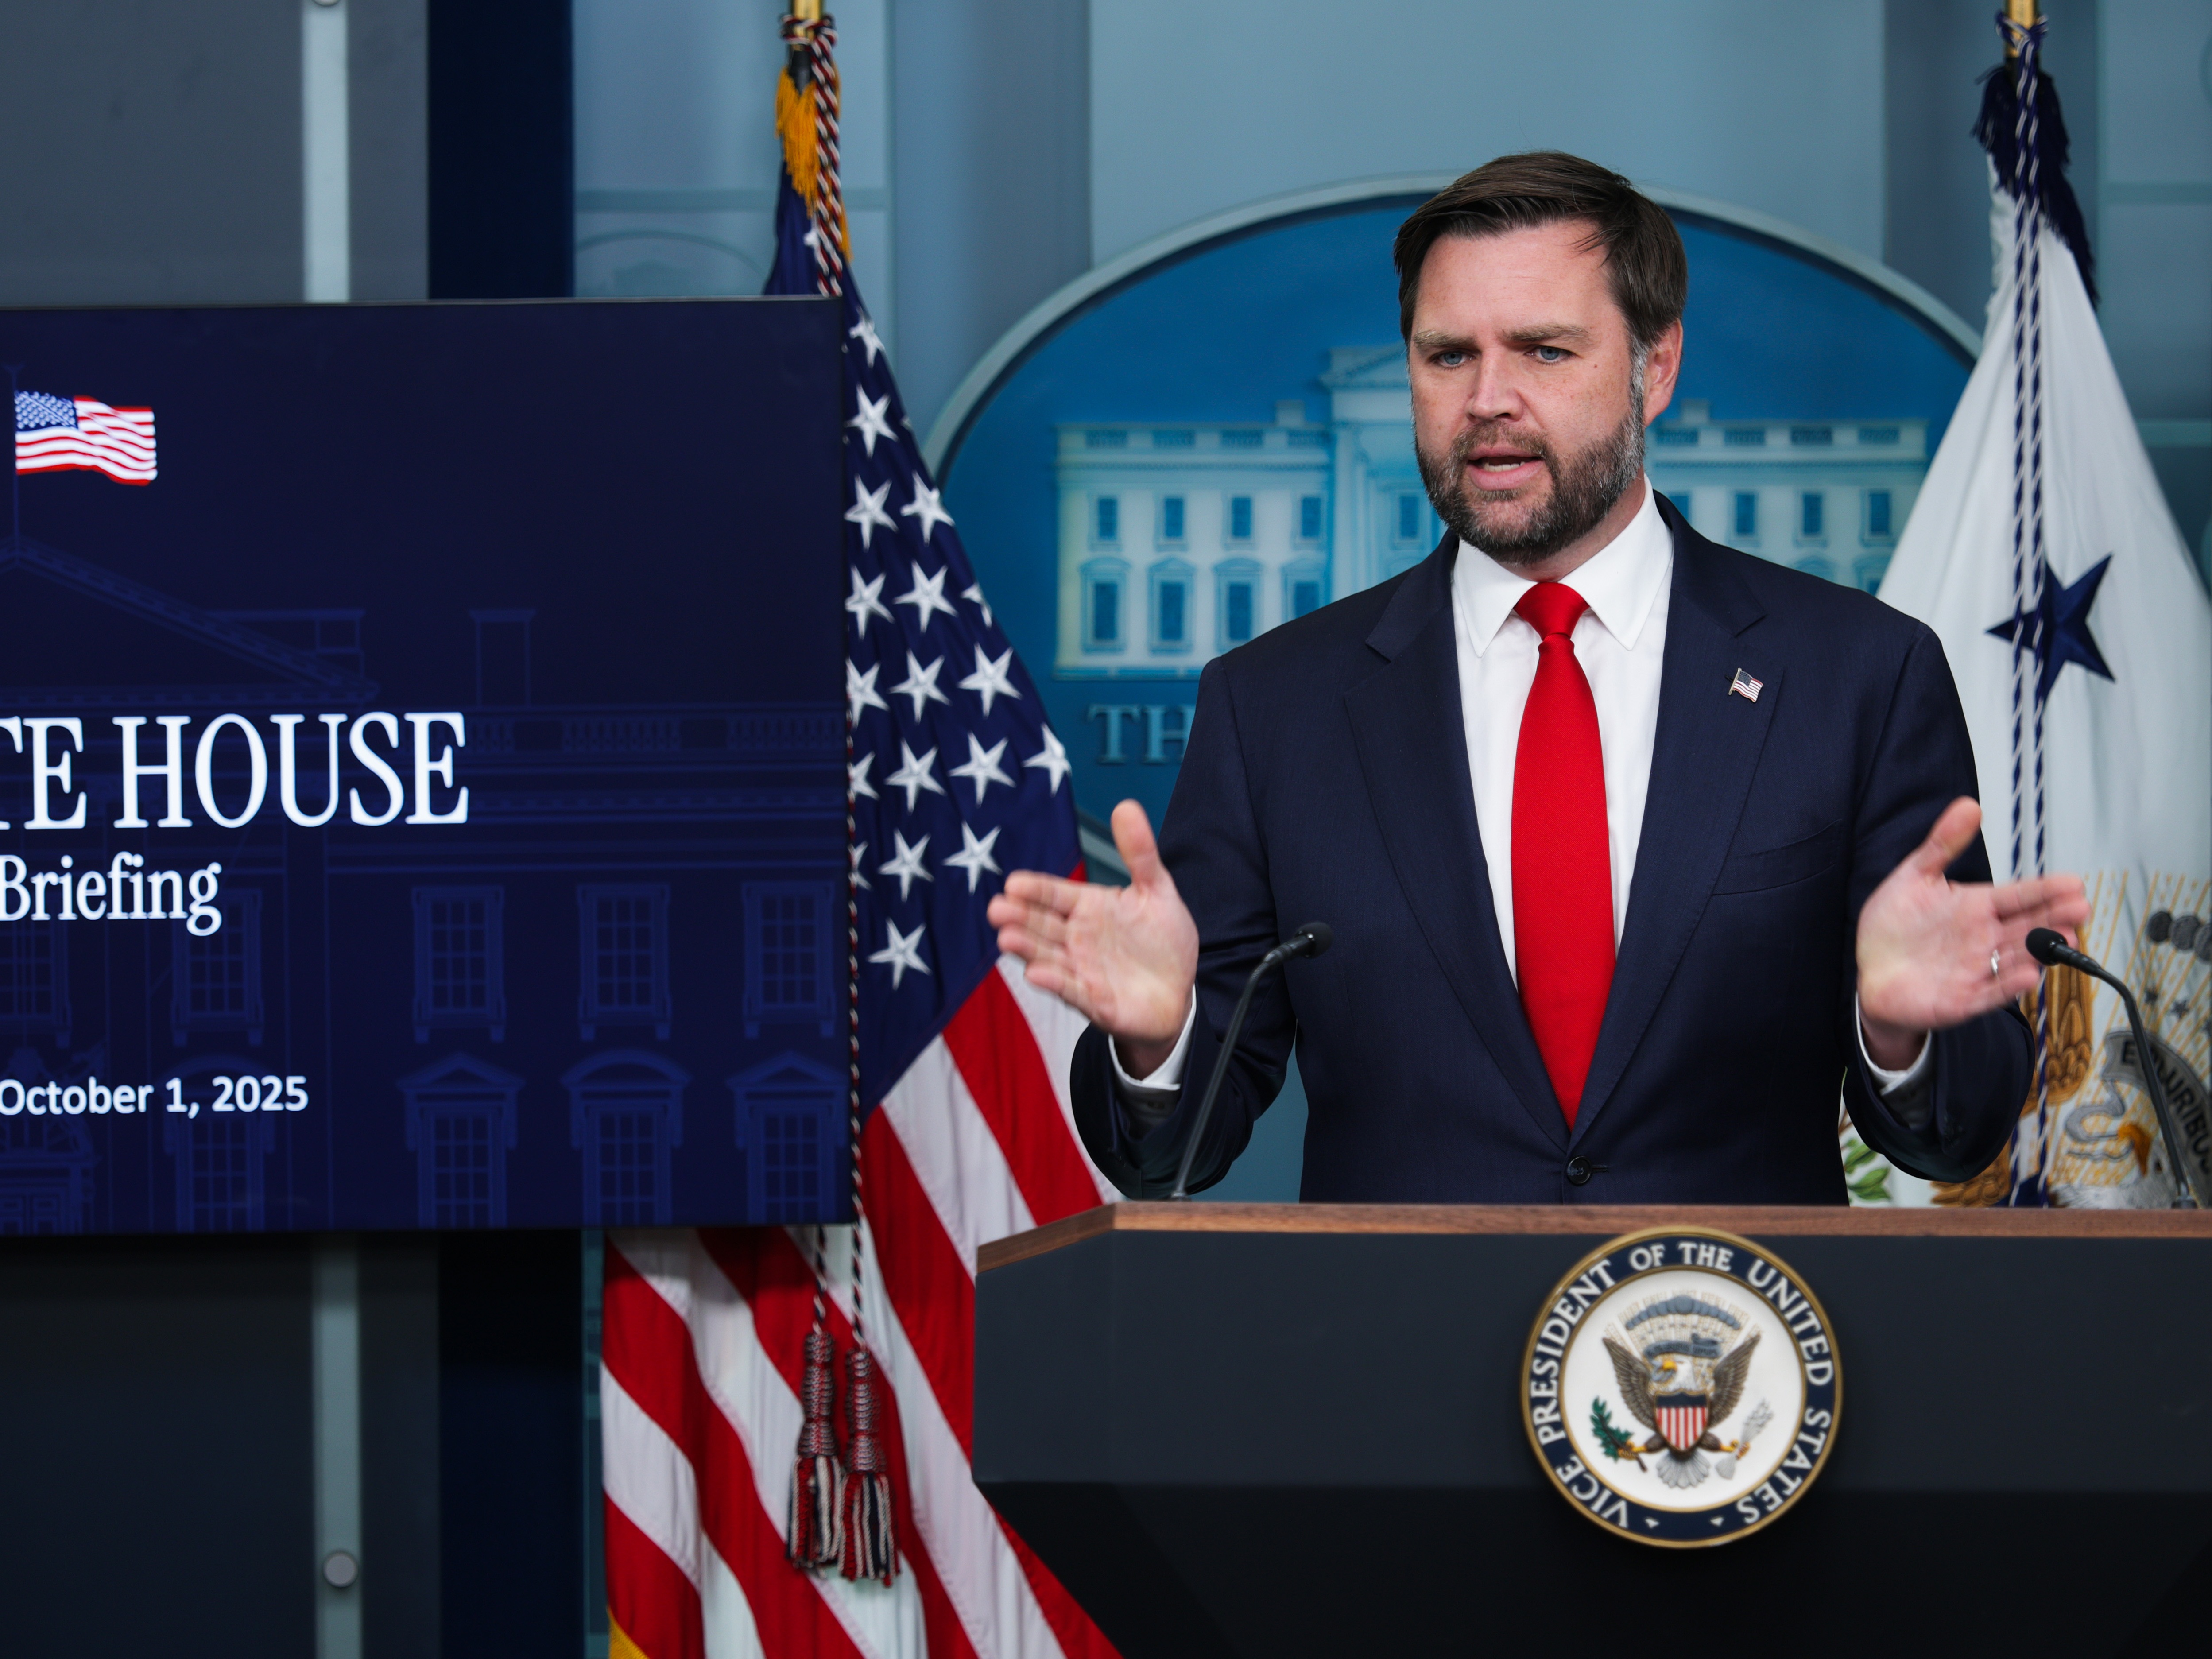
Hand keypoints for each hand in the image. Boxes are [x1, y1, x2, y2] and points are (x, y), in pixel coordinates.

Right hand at [987, 799, 1198, 1074]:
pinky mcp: (1094, 1000)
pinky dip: (1054, 983)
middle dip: (1019, 917)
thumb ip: (1139, 853)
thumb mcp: (1157, 891)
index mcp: (1088, 908)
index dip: (1035, 889)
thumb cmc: (1163, 941)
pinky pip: (1071, 990)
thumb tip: (1126, 805)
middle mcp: (1077, 938)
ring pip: (1047, 956)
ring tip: (1007, 938)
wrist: (1178, 992)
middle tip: (997, 908)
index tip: (1014, 883)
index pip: (1054, 894)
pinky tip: (1037, 974)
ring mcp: (1081, 970)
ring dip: (1027, 948)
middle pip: (1042, 925)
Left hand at [1855, 796, 2089, 1065]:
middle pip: (2028, 925)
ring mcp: (1977, 968)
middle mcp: (1984, 937)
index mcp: (1977, 907)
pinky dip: (2008, 984)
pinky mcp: (1963, 998)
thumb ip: (1941, 844)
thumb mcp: (1913, 877)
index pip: (2019, 895)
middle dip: (2055, 917)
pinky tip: (2027, 974)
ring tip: (2064, 937)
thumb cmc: (1893, 926)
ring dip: (2040, 950)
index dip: (2045, 890)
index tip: (2073, 883)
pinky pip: (1990, 992)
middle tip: (2079, 908)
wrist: (1870, 969)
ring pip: (2018, 958)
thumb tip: (1968, 805)